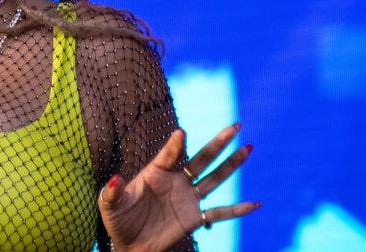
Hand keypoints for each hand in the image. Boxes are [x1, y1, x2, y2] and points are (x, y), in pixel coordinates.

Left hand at [98, 124, 260, 251]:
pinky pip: (219, 213)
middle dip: (218, 143)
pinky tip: (255, 204)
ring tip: (248, 148)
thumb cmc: (118, 220)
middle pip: (201, 159)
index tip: (181, 133)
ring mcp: (187, 198)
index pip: (169, 154)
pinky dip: (238, 210)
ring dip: (232, 165)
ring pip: (214, 179)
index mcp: (155, 172)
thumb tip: (116, 178)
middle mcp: (175, 181)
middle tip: (235, 126)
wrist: (130, 245)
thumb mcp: (109, 204)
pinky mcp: (194, 218)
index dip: (175, 145)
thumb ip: (113, 191)